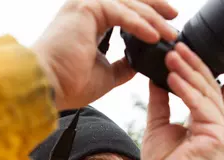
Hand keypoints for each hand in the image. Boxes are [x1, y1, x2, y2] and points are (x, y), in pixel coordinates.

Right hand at [32, 0, 177, 110]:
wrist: (49, 88)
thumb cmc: (70, 84)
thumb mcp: (106, 75)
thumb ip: (122, 66)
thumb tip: (136, 63)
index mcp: (91, 26)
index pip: (124, 15)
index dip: (145, 20)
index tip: (162, 31)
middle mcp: (87, 12)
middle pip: (129, 2)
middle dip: (154, 10)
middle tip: (174, 19)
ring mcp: (85, 7)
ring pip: (128, 4)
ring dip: (152, 18)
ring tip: (170, 32)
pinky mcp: (85, 9)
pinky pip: (119, 13)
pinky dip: (138, 24)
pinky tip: (154, 36)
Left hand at [142, 42, 223, 159]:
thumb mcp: (158, 126)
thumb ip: (160, 103)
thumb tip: (157, 81)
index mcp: (201, 119)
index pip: (202, 88)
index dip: (194, 68)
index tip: (181, 52)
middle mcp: (214, 121)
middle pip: (205, 85)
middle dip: (190, 64)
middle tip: (175, 47)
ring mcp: (218, 128)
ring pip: (205, 92)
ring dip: (188, 72)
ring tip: (172, 55)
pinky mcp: (216, 136)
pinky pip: (200, 107)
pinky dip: (186, 91)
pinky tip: (173, 77)